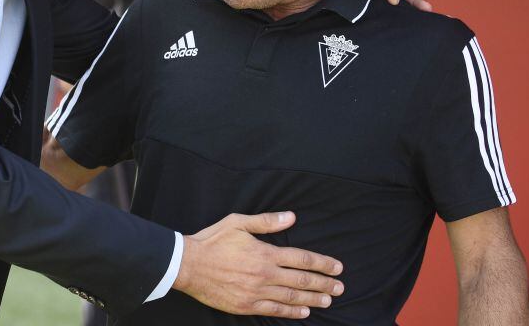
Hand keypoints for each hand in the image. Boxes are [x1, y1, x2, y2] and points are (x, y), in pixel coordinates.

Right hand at [174, 212, 343, 318]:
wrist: (188, 265)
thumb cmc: (212, 241)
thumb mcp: (238, 222)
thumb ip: (266, 221)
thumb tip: (291, 217)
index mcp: (264, 253)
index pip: (301, 259)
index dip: (322, 263)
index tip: (337, 268)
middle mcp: (264, 274)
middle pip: (302, 280)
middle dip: (324, 283)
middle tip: (340, 287)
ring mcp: (256, 292)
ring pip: (292, 297)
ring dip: (313, 299)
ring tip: (328, 300)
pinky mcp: (247, 305)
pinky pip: (275, 310)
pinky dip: (292, 312)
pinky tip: (304, 312)